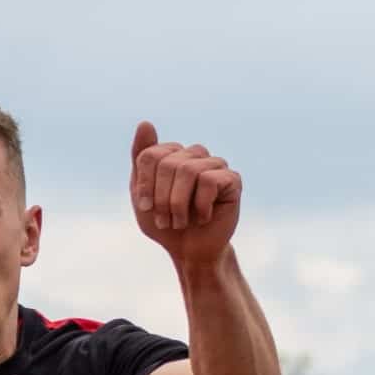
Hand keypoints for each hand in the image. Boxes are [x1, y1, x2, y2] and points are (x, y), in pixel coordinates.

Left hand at [130, 121, 240, 262]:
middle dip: (161, 198)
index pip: (150, 154)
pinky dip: (200, 205)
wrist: (190, 251)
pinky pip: (210, 181)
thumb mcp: (142, 194)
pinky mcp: (232, 179)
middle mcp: (195, 154)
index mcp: (172, 154)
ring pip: (189, 170)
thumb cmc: (165, 223)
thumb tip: (145, 122)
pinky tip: (203, 217)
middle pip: (169, 163)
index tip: (145, 207)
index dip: (145, 184)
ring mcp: (215, 165)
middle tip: (164, 219)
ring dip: (178, 204)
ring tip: (180, 221)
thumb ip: (141, 159)